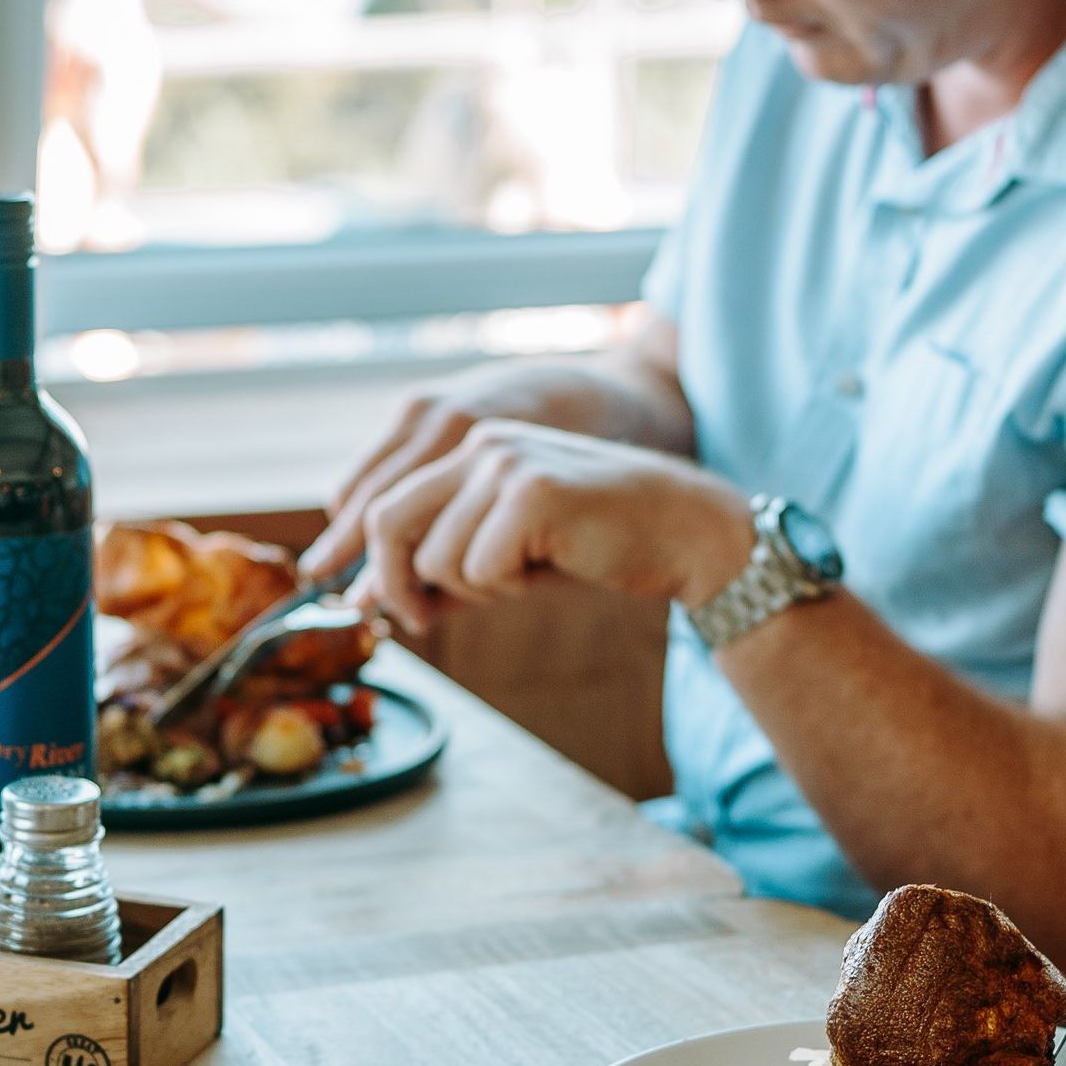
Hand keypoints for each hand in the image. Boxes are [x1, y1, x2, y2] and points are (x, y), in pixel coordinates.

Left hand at [342, 421, 753, 634]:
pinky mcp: (532, 492)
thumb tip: (380, 602)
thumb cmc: (600, 544)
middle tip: (421, 622)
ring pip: (437, 556)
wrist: (685, 532)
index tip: (401, 608)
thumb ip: (451, 566)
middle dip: (395, 583)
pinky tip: (551, 567)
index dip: (381, 566)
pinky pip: (481, 568)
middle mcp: (482, 442)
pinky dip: (509, 588)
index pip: (388, 505)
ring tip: (527, 575)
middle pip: (389, 522)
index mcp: (473, 446)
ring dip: (475, 589)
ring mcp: (505, 462)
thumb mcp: (512, 553)